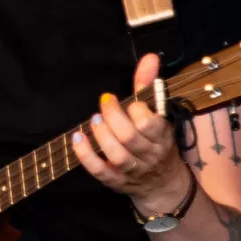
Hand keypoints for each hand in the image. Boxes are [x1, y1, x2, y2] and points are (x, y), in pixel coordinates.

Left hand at [69, 53, 189, 211]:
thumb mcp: (157, 113)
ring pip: (117, 155)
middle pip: (129, 137)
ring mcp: (133, 170)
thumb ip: (148, 85)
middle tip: (104, 104)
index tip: (128, 102)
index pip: (149, 123)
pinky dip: (86, 155)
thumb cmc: (157, 141)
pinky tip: (76, 139)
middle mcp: (149, 154)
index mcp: (161, 136)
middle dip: (113, 117)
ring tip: (93, 120)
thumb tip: (149, 57)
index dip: (135, 110)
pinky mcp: (116, 182)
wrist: (163, 183)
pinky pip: (100, 171)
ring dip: (101, 135)